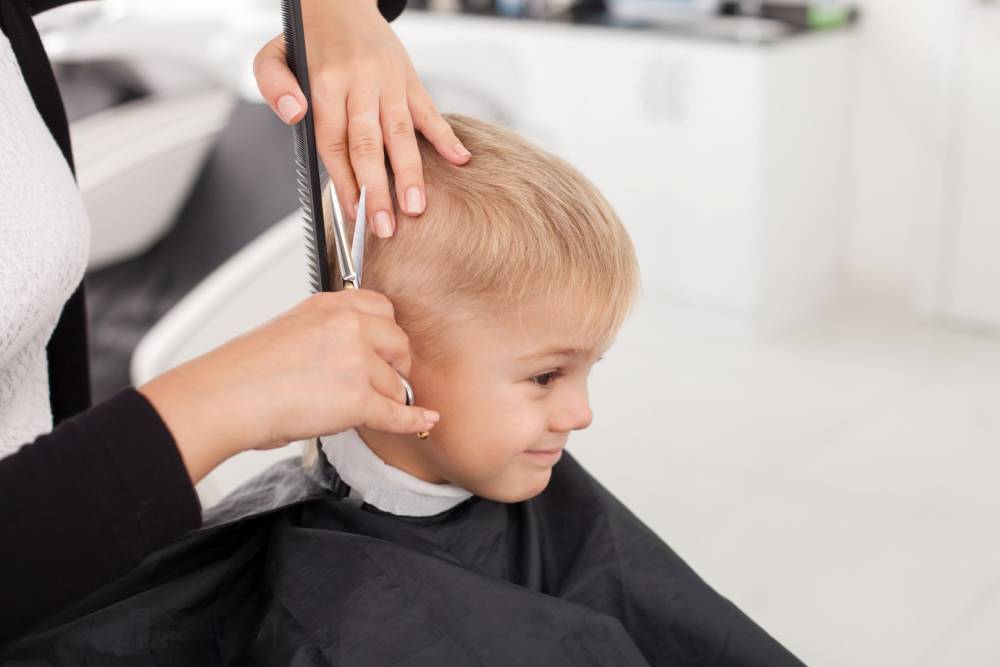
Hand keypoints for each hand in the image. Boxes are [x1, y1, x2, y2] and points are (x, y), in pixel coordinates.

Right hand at [138, 290, 438, 483]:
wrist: (225, 398)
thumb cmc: (245, 371)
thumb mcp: (291, 329)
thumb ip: (327, 332)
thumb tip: (354, 352)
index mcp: (331, 305)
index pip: (383, 310)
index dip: (387, 336)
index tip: (386, 350)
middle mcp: (349, 326)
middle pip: (400, 344)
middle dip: (394, 366)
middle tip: (378, 381)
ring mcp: (356, 361)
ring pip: (395, 384)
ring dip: (381, 400)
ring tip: (347, 408)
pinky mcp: (358, 398)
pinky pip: (398, 413)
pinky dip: (414, 421)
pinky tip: (426, 420)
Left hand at [252, 0, 470, 238]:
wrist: (340, 2)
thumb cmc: (309, 41)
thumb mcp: (273, 56)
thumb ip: (275, 85)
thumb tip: (294, 115)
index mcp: (326, 82)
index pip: (335, 141)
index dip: (344, 181)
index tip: (352, 212)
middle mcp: (360, 82)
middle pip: (368, 145)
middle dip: (377, 190)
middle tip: (384, 226)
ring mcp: (389, 82)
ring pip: (401, 134)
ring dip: (410, 173)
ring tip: (416, 206)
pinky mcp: (410, 79)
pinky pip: (430, 111)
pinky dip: (446, 136)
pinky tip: (460, 160)